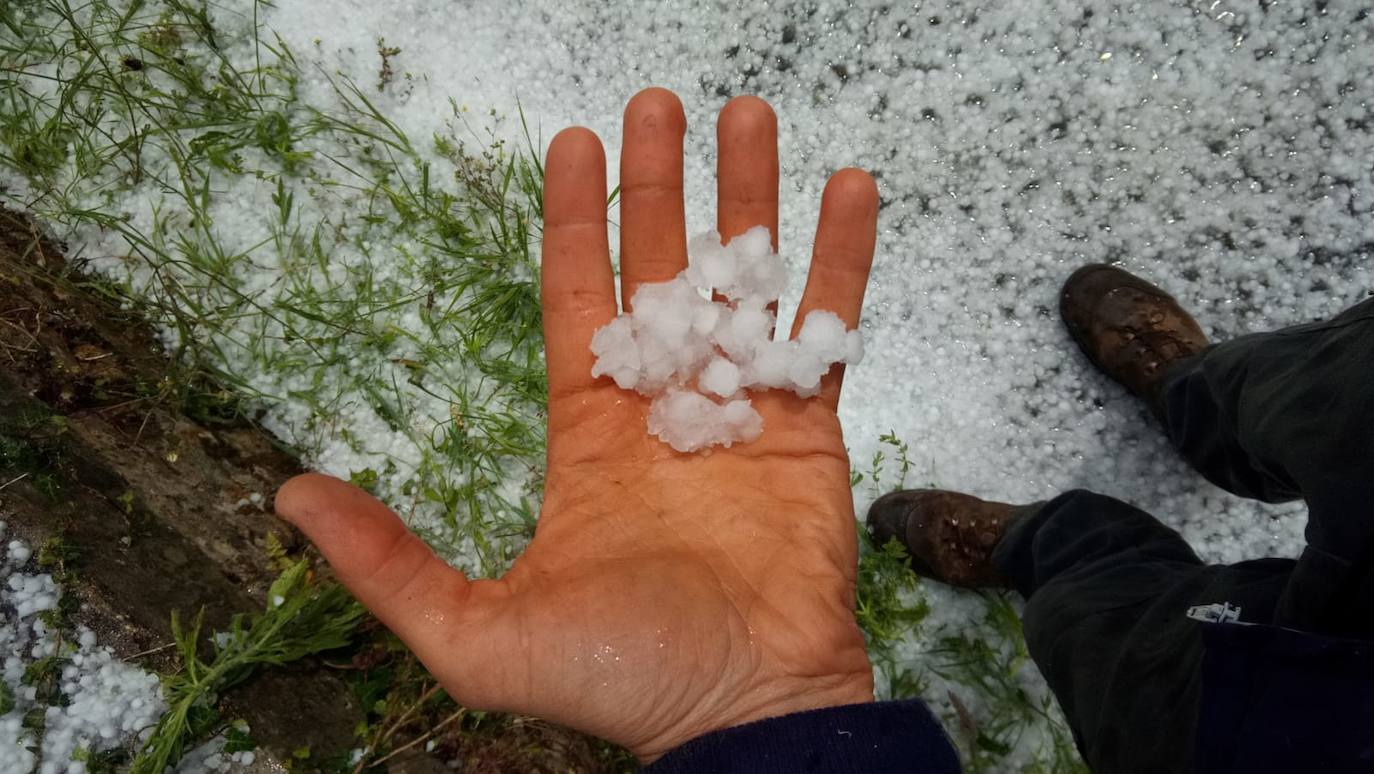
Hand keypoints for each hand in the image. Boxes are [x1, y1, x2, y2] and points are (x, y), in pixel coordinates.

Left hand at [276, 87, 880, 761]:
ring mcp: (740, 411)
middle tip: (659, 104)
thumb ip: (387, 562)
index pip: (575, 297)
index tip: (574, 143)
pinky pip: (825, 328)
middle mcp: (662, 407)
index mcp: (588, 433)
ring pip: (743, 281)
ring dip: (749, 199)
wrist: (742, 712)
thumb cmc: (619, 680)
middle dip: (659, 186)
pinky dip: (839, 260)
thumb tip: (289, 494)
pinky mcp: (809, 429)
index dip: (573, 221)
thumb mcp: (477, 631)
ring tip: (751, 116)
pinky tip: (845, 191)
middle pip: (661, 268)